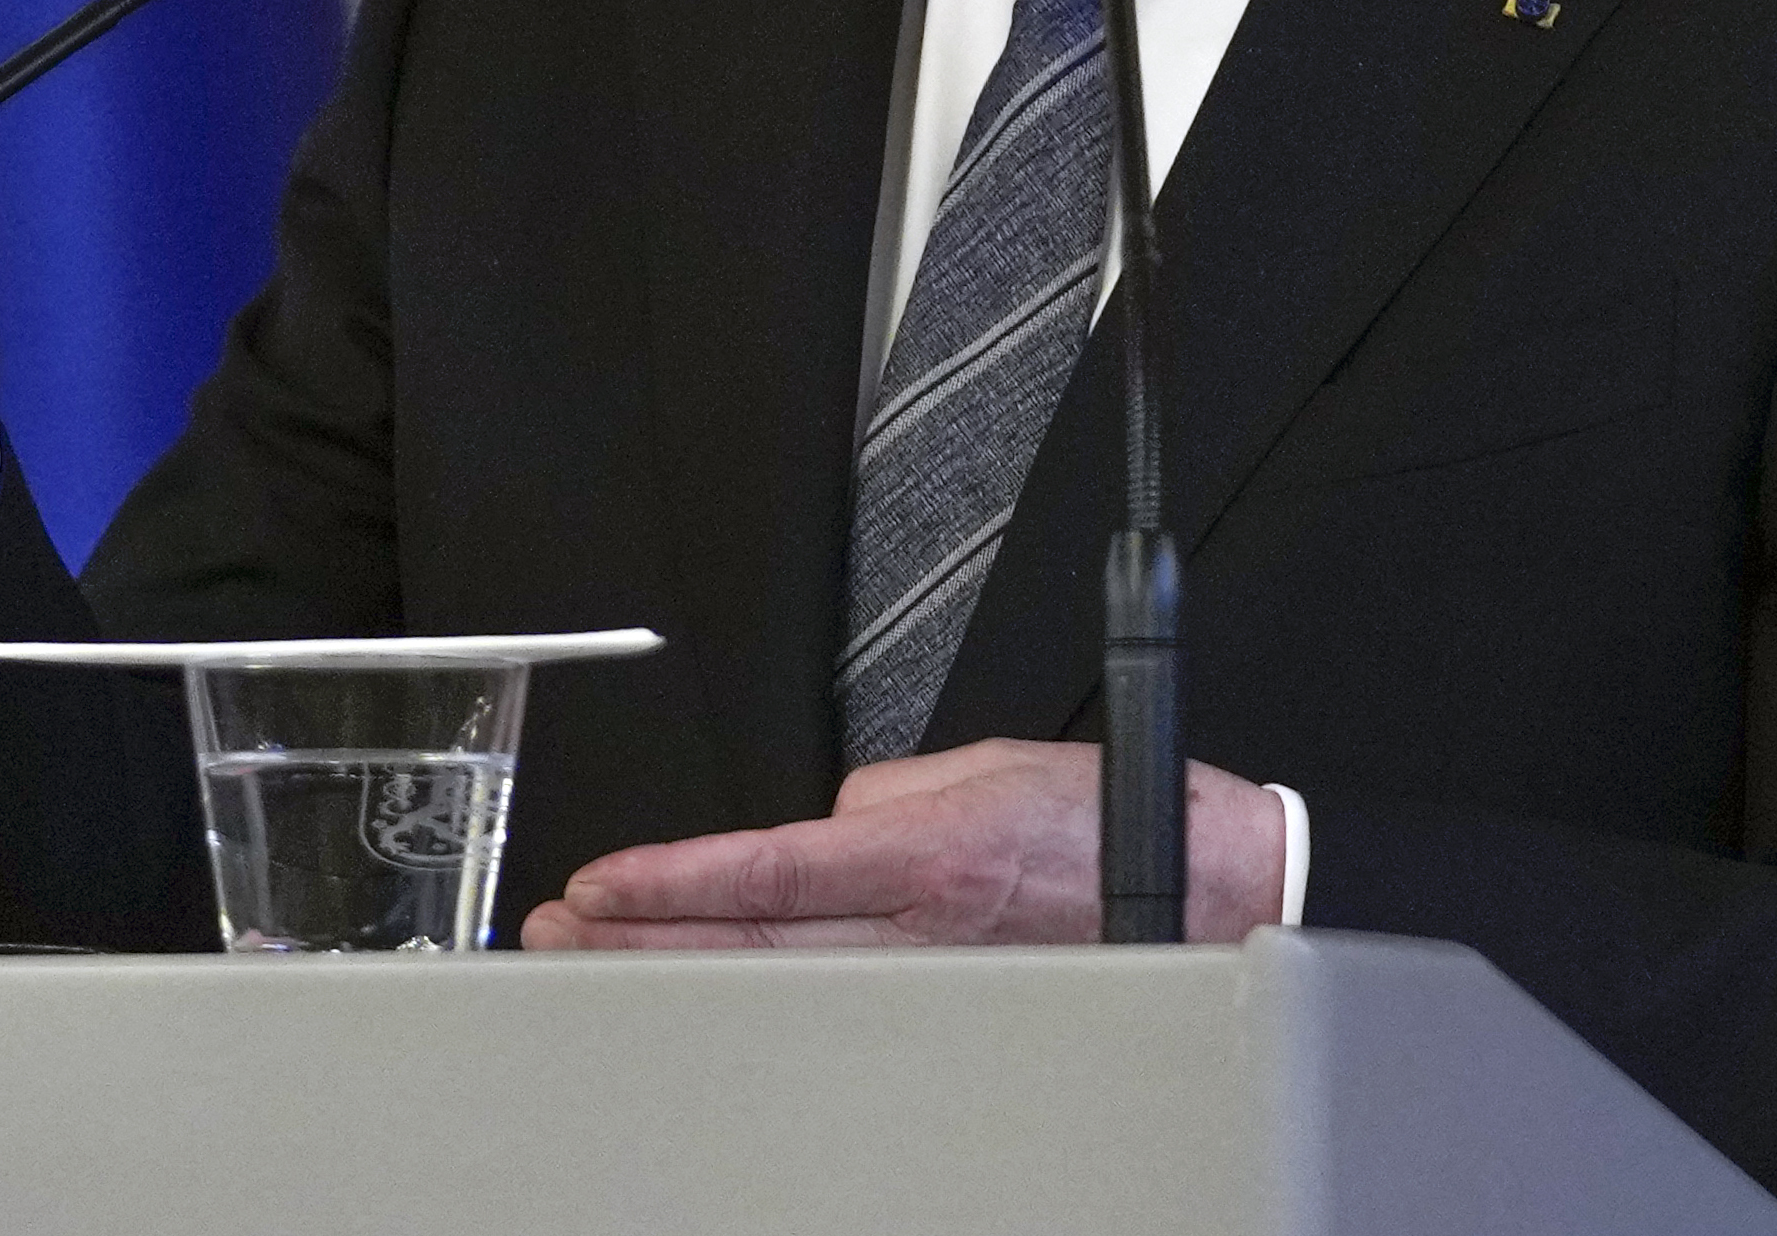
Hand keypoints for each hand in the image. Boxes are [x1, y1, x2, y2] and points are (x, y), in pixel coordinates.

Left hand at [518, 739, 1286, 949]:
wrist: (1215, 893)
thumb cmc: (1117, 825)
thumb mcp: (990, 764)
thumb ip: (889, 793)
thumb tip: (826, 823)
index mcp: (929, 852)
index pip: (769, 867)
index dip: (672, 881)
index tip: (601, 884)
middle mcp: (924, 929)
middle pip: (751, 944)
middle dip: (643, 939)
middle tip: (561, 932)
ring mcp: (937, 983)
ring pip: (781, 988)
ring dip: (684, 973)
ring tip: (602, 963)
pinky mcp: (957, 1013)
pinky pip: (844, 1007)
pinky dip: (768, 1003)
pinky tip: (714, 1000)